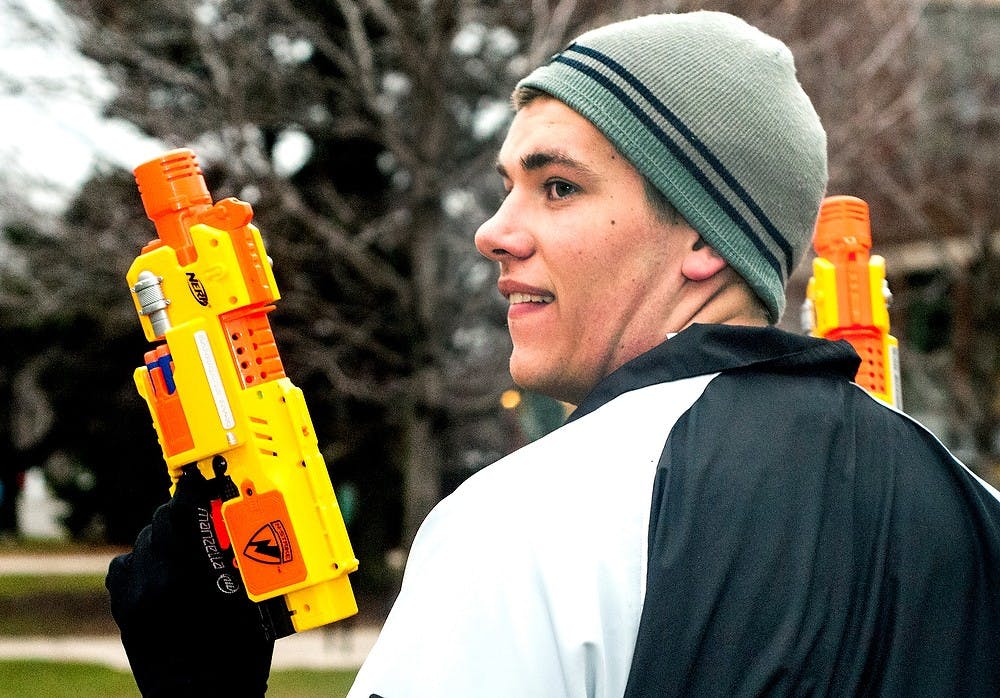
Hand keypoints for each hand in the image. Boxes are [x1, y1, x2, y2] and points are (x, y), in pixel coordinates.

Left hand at [107, 467, 274, 696]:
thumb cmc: (235, 656)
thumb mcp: (249, 597)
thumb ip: (239, 554)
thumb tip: (237, 519)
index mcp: (183, 574)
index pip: (180, 510)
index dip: (193, 488)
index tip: (203, 478)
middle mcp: (150, 581)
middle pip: (160, 521)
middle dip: (183, 513)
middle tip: (208, 515)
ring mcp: (132, 596)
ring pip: (143, 542)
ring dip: (165, 537)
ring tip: (190, 548)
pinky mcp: (123, 610)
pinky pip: (127, 567)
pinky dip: (145, 561)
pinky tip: (164, 570)